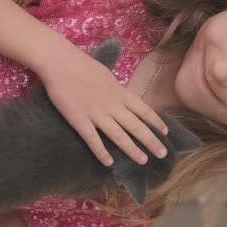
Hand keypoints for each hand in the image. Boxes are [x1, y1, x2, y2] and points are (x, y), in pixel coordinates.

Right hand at [39, 51, 168, 166]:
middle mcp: (112, 105)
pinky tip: (109, 163)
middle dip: (151, 141)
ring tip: (143, 161)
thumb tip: (124, 99)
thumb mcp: (107, 76)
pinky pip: (92, 140)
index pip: (144, 110)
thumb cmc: (83, 66)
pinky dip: (101, 152)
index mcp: (120, 93)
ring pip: (118, 135)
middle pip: (136, 126)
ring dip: (132, 150)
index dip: (156, 122)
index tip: (165, 133)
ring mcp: (96, 114)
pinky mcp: (79, 120)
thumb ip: (116, 91)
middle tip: (162, 154)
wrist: (61, 63)